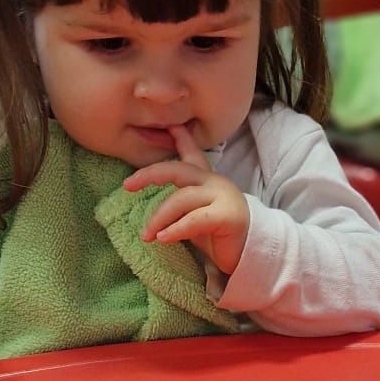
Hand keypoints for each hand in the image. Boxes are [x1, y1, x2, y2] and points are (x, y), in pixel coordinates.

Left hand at [122, 124, 249, 275]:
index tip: (167, 126)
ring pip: (182, 199)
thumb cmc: (219, 235)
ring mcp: (223, 197)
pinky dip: (175, 229)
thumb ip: (179, 202)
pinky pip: (194, 220)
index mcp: (207, 179)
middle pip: (178, 170)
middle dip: (150, 174)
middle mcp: (215, 182)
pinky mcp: (228, 217)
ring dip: (159, 217)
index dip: (180, 138)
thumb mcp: (195, 214)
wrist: (251, 255)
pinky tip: (162, 238)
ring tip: (146, 235)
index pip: (192, 153)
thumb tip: (153, 200)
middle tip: (127, 185)